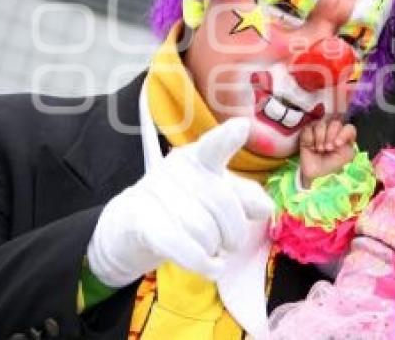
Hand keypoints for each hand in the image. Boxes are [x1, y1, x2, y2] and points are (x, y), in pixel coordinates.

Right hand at [87, 118, 274, 286]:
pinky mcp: (144, 222)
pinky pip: (184, 247)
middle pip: (223, 204)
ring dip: (215, 249)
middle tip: (230, 243)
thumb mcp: (215, 196)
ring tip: (212, 250)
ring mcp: (157, 192)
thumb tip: (265, 207)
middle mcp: (178, 168)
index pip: (215, 145)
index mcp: (199, 157)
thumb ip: (243, 198)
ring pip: (205, 230)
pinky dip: (204, 263)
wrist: (129, 225)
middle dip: (234, 232)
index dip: (228, 137)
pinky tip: (214, 268)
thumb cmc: (182, 206)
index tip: (243, 127)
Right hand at [299, 119, 356, 187]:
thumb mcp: (346, 158)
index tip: (337, 144)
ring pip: (320, 124)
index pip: (349, 128)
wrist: (314, 173)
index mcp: (345, 136)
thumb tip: (338, 139)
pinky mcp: (308, 132)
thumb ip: (349, 147)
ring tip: (319, 149)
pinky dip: (309, 139)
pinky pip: (308, 128)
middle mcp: (334, 131)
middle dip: (330, 137)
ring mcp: (321, 129)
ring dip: (319, 139)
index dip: (343, 134)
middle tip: (327, 149)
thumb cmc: (331, 165)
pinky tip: (310, 147)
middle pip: (335, 123)